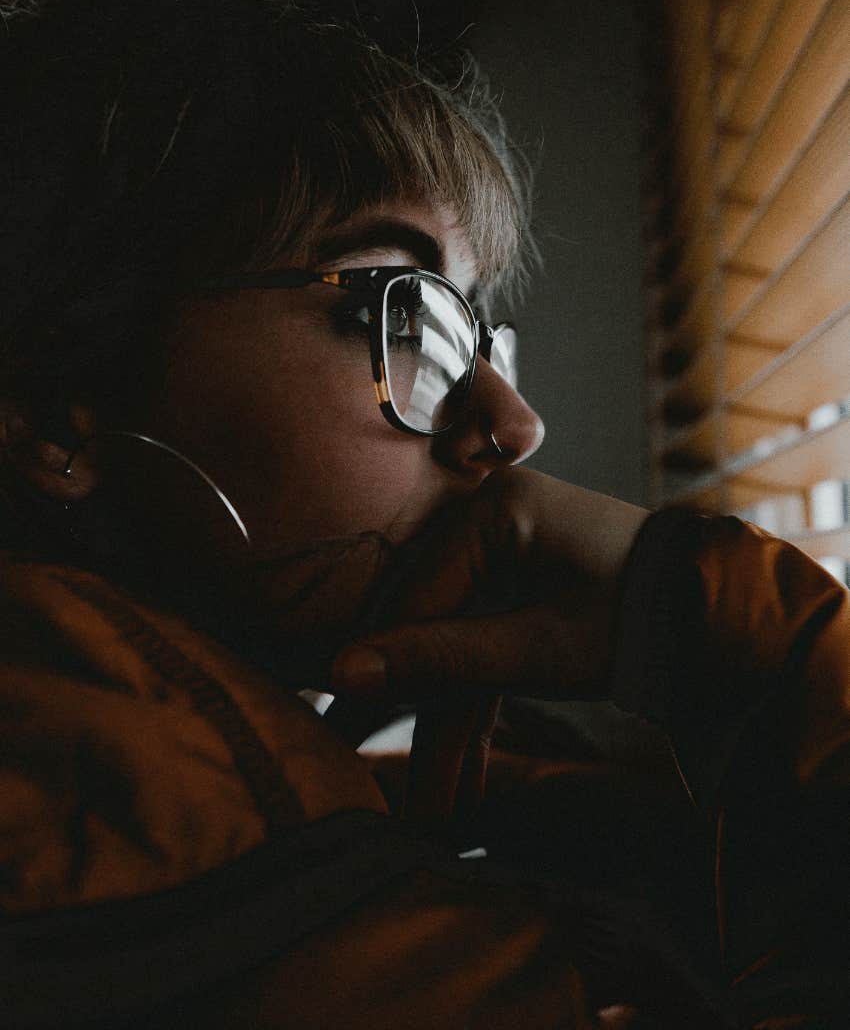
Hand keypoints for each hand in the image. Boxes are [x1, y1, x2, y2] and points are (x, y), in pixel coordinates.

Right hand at [330, 468, 647, 824]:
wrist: (718, 620)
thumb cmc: (634, 618)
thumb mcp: (536, 647)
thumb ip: (443, 659)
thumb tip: (345, 673)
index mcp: (494, 512)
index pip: (416, 593)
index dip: (377, 659)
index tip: (334, 712)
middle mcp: (493, 525)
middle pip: (433, 626)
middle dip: (414, 710)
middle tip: (361, 762)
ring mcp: (510, 559)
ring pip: (460, 650)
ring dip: (451, 728)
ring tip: (431, 811)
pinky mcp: (527, 593)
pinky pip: (489, 653)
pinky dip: (481, 711)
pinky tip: (461, 784)